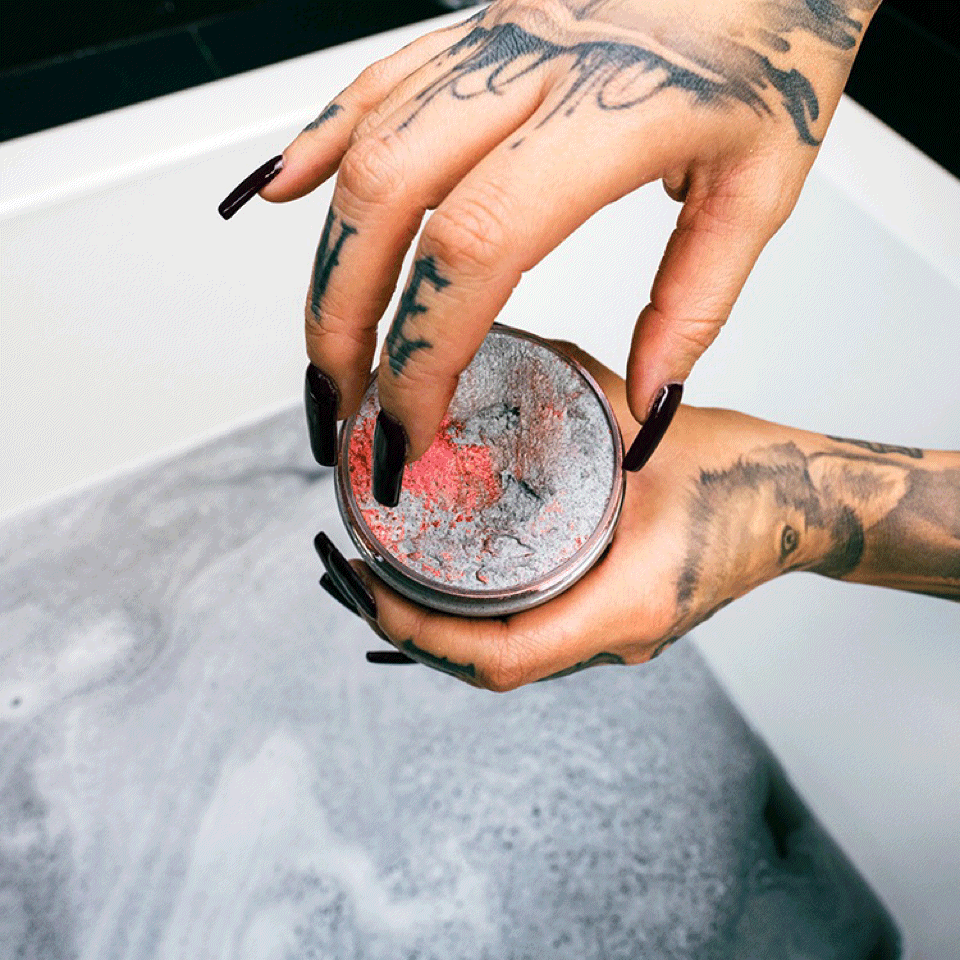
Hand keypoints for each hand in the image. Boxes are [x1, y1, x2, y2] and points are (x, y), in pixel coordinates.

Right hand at [227, 0, 879, 484]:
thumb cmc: (775, 41)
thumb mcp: (762, 186)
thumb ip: (695, 303)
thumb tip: (645, 401)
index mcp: (610, 116)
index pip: (475, 248)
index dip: (425, 350)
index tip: (413, 420)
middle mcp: (532, 68)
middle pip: (388, 199)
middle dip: (344, 317)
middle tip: (342, 396)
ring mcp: (492, 39)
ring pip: (365, 145)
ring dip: (327, 256)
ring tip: (325, 337)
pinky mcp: (477, 26)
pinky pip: (375, 80)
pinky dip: (320, 141)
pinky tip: (289, 192)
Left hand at [312, 341, 958, 688]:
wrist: (798, 506)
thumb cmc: (740, 477)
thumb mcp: (646, 428)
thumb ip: (569, 386)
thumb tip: (495, 348)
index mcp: (622, 607)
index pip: (498, 656)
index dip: (420, 631)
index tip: (365, 587)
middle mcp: (612, 638)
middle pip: (484, 667)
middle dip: (405, 629)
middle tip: (346, 573)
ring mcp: (611, 636)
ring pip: (501, 659)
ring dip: (433, 628)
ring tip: (374, 576)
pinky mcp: (610, 620)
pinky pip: (525, 636)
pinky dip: (471, 616)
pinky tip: (440, 576)